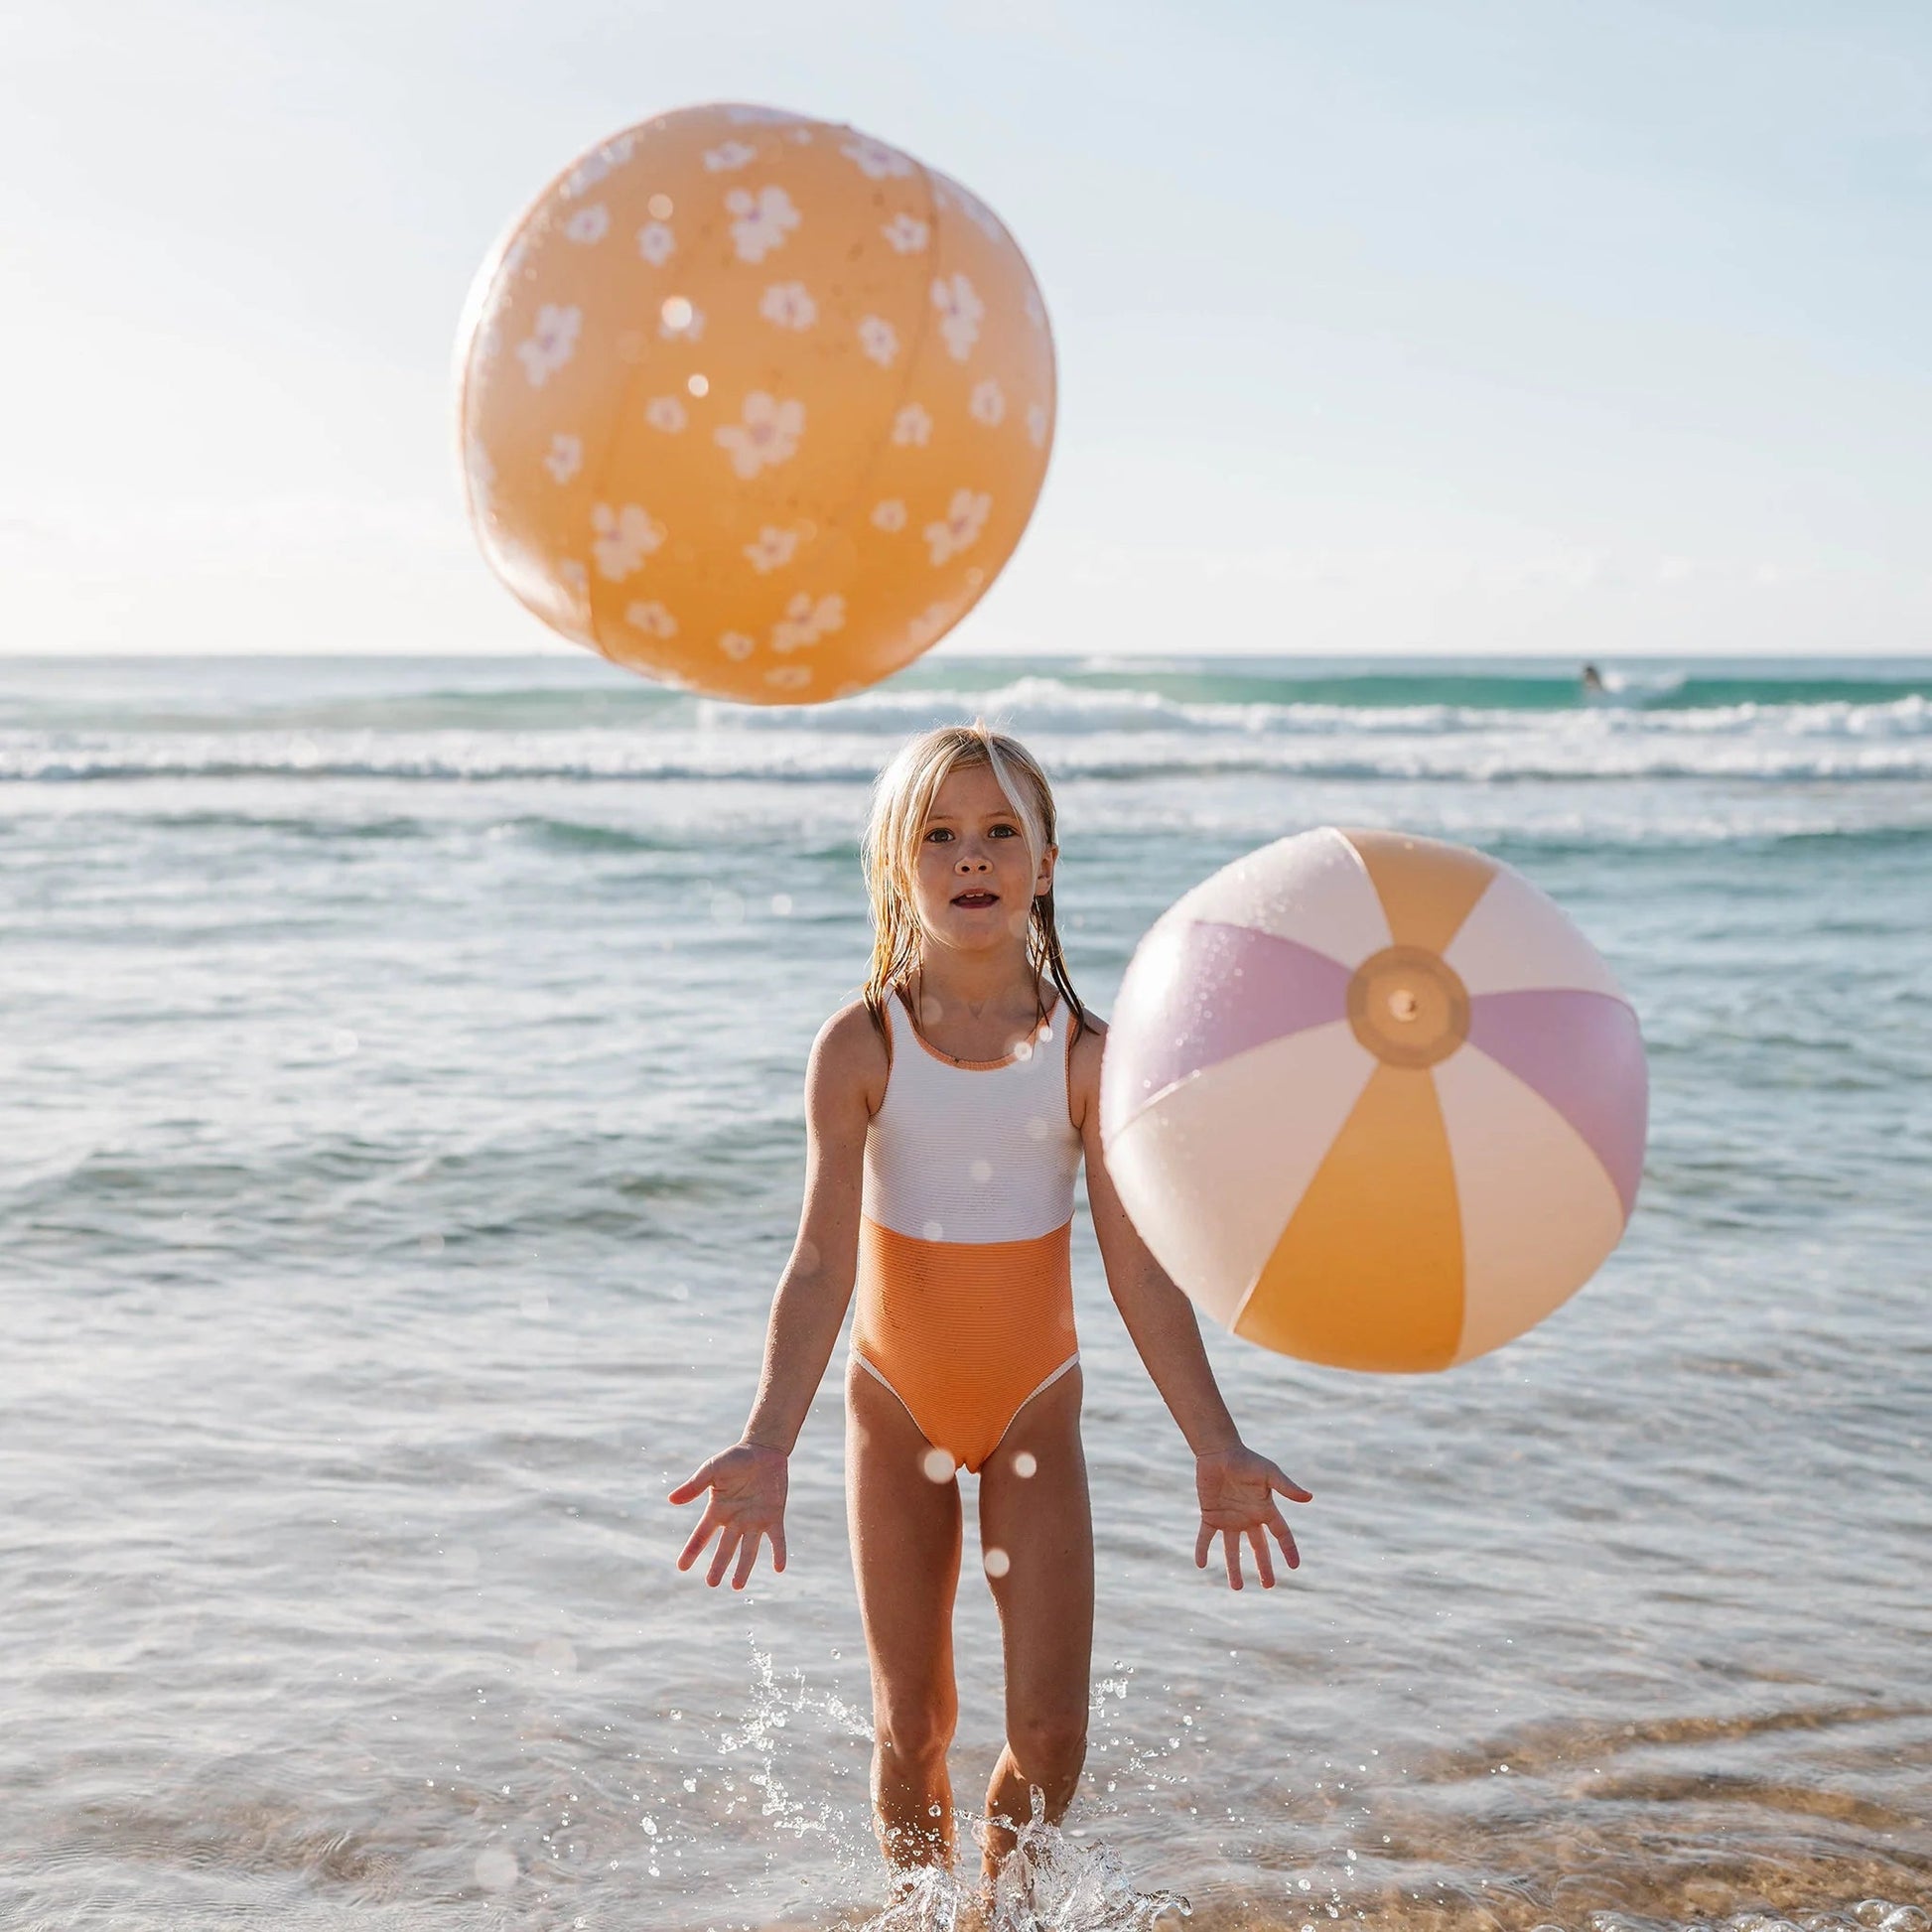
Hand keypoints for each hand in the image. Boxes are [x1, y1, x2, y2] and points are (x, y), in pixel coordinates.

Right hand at [668, 1442, 788, 1588]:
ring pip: (749, 1550)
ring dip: (744, 1567)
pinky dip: (778, 1553)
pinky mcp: (773, 1516)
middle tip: (712, 1583)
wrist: (763, 1449)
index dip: (692, 1550)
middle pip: (725, 1548)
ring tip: (737, 1586)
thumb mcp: (712, 1469)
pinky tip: (779, 1568)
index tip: (682, 1567)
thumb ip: (694, 1485)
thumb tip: (671, 1500)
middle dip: (718, 1566)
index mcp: (718, 1511)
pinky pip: (776, 1539)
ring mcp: (755, 1520)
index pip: (701, 1535)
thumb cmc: (735, 1458)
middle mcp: (735, 1520)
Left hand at [1193, 1443, 1310, 1589]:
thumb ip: (1286, 1487)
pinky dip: (1202, 1550)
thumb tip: (1309, 1498)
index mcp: (1265, 1509)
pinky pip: (1206, 1537)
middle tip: (1269, 1585)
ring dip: (1234, 1568)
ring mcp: (1229, 1519)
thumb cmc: (1246, 1460)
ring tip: (1237, 1588)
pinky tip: (1201, 1564)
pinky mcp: (1210, 1516)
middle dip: (1263, 1567)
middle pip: (1258, 1548)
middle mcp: (1248, 1518)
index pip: (1281, 1534)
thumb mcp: (1269, 1473)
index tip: (1294, 1566)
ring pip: (1232, 1549)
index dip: (1288, 1549)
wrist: (1219, 1452)